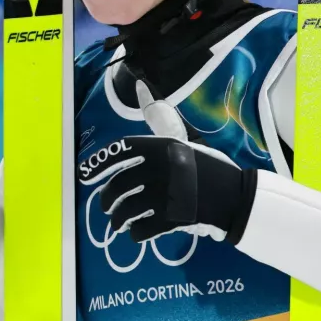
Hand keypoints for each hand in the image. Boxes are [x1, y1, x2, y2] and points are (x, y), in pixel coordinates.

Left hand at [87, 81, 257, 244]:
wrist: (236, 196)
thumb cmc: (208, 167)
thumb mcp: (184, 140)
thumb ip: (160, 120)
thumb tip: (142, 86)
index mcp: (163, 147)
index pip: (122, 150)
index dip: (99, 162)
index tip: (85, 174)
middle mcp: (162, 168)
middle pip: (119, 186)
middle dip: (107, 199)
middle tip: (107, 207)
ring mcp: (167, 194)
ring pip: (127, 210)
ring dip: (118, 220)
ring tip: (118, 224)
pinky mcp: (174, 219)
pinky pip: (143, 229)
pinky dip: (136, 233)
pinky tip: (137, 233)